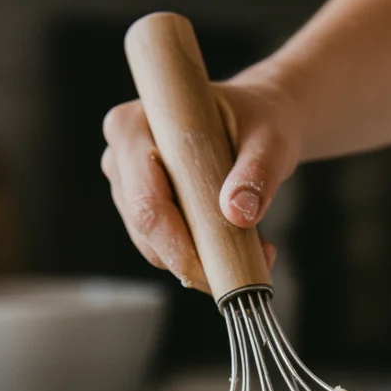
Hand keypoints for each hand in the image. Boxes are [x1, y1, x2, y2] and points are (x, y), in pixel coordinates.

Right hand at [101, 74, 301, 291]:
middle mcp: (120, 158)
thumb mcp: (269, 142)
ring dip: (204, 261)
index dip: (177, 243)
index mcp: (133, 127)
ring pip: (155, 247)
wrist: (257, 126)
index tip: (217, 268)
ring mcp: (128, 188)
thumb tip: (237, 213)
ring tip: (259, 249)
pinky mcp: (145, 212)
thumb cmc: (259, 122)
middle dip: (195, 259)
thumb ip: (257, 173)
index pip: (145, 201)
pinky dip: (204, 259)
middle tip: (255, 262)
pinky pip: (166, 250)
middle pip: (146, 230)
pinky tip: (242, 248)